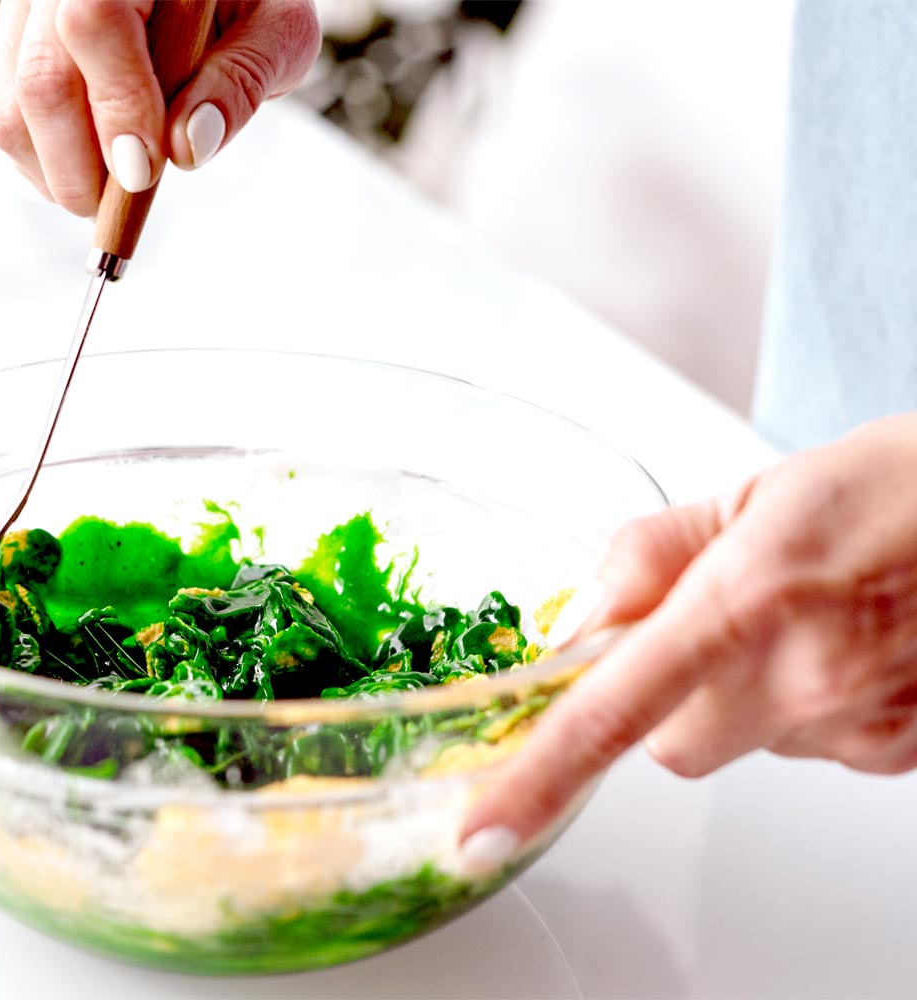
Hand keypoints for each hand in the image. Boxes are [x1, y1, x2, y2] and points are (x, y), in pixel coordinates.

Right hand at [0, 0, 320, 214]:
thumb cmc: (246, 2)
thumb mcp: (277, 30)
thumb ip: (242, 80)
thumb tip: (189, 147)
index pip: (94, 22)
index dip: (117, 106)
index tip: (146, 171)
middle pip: (41, 77)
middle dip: (83, 166)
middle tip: (132, 199)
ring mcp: (28, 12)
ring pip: (12, 108)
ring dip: (62, 174)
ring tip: (119, 190)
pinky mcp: (15, 48)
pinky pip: (8, 120)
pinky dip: (48, 164)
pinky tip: (98, 167)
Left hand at [464, 413, 916, 847]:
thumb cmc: (890, 489)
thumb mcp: (748, 494)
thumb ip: (644, 558)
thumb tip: (576, 621)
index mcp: (743, 600)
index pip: (612, 710)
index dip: (538, 776)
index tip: (483, 828)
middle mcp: (799, 678)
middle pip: (666, 741)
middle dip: (667, 693)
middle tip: (716, 623)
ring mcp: (854, 726)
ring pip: (740, 744)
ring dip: (743, 697)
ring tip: (803, 621)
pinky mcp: (897, 754)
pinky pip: (807, 749)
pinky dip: (806, 708)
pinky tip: (846, 647)